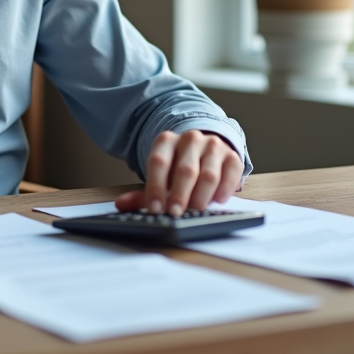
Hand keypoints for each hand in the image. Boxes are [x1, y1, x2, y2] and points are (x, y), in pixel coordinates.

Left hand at [114, 130, 243, 215]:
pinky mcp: (232, 156)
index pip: (158, 162)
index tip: (155, 209)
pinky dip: (224, 189)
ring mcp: (213, 145)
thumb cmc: (178, 168)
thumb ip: (144, 193)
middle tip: (175, 214)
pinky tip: (217, 201)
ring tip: (196, 211)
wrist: (205, 151)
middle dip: (179, 195)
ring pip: (208, 174)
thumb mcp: (160, 177)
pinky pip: (231, 173)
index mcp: (166, 141)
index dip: (156, 187)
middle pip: (185, 169)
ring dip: (201, 196)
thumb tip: (121, 205)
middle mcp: (190, 139)